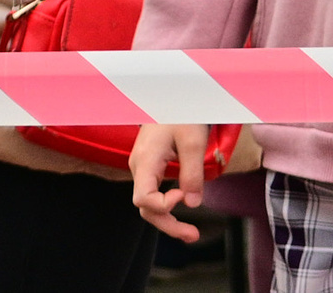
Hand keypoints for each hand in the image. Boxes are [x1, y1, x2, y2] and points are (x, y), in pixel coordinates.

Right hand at [129, 123, 213, 242]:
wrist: (169, 97)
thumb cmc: (180, 114)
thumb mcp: (193, 141)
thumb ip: (192, 173)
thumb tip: (193, 203)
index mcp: (145, 160)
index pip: (144, 198)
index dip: (164, 205)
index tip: (184, 195)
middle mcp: (139, 167)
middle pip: (144, 207)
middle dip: (167, 225)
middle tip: (193, 236)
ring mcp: (142, 168)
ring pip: (148, 204)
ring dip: (168, 220)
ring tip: (191, 233)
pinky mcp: (150, 168)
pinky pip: (152, 194)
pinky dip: (166, 208)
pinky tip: (181, 213)